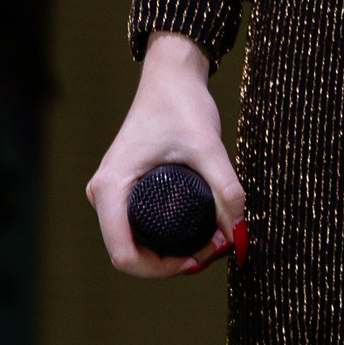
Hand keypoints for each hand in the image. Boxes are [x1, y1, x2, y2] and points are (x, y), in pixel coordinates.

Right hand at [86, 32, 245, 282]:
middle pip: (130, 253)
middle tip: (214, 248)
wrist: (171, 75)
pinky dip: (164, 238)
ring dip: (169, 253)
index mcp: (111, 187)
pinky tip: (196, 233)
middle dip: (171, 263)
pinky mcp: (125, 188)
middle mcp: (104, 193)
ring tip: (211, 241)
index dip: (161, 270)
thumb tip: (239, 233)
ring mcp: (112, 191)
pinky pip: (138, 227)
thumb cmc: (182, 103)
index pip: (124, 254)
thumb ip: (226, 189)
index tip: (200, 257)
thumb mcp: (207, 146)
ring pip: (135, 243)